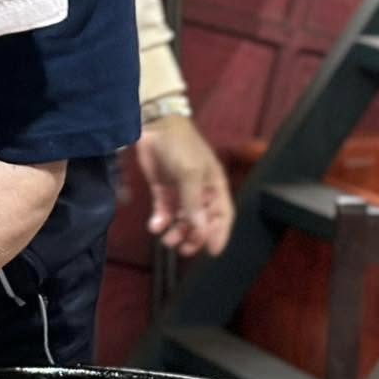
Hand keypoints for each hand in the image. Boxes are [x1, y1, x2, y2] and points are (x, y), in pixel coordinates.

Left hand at [134, 115, 234, 257]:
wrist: (155, 126)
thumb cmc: (180, 147)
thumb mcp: (189, 173)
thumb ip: (193, 202)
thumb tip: (199, 229)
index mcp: (214, 186)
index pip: (223, 215)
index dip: (219, 234)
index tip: (212, 252)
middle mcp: (200, 192)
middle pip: (201, 222)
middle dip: (194, 237)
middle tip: (182, 248)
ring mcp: (181, 191)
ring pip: (182, 220)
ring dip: (176, 232)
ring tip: (166, 240)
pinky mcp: (163, 190)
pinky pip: (165, 211)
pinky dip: (161, 221)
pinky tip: (155, 225)